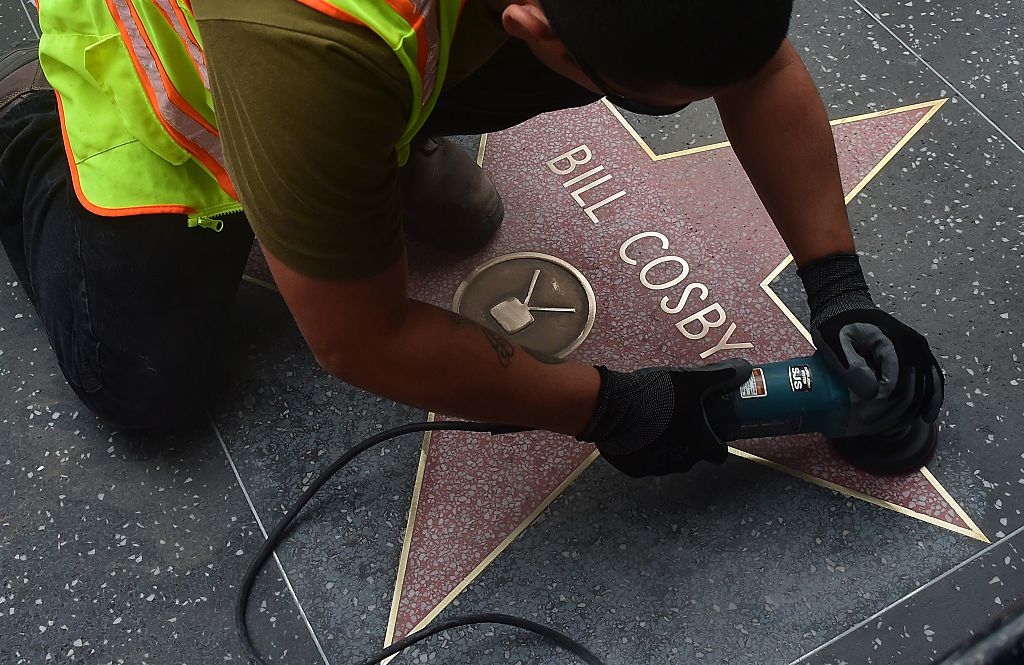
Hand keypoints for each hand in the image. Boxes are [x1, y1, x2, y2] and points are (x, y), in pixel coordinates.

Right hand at [577, 359, 752, 477]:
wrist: (613, 407)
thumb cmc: (657, 396)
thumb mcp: (694, 380)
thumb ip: (722, 375)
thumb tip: (745, 369)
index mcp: (700, 446)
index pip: (719, 454)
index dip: (717, 442)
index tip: (711, 431)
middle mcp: (681, 462)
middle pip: (692, 455)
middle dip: (689, 440)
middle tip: (679, 418)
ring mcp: (656, 467)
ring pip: (668, 459)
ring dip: (666, 444)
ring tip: (656, 421)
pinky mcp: (634, 469)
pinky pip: (645, 460)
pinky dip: (644, 449)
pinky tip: (638, 431)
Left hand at [799, 254, 943, 433]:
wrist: (846, 305)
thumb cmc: (836, 323)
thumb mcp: (833, 340)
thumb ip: (849, 365)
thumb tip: (871, 392)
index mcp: (894, 343)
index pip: (895, 386)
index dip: (881, 407)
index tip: (863, 419)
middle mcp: (914, 347)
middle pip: (912, 393)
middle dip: (891, 415)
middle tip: (869, 428)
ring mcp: (920, 351)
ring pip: (925, 391)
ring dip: (908, 414)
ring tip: (886, 428)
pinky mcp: (919, 356)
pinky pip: (933, 381)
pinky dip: (931, 400)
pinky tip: (926, 417)